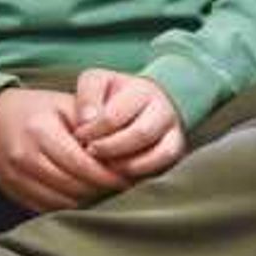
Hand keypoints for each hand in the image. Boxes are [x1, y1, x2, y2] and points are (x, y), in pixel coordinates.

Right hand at [0, 85, 120, 210]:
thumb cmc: (38, 110)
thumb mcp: (64, 106)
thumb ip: (92, 127)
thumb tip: (121, 153)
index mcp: (40, 130)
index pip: (82, 164)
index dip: (108, 175)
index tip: (127, 178)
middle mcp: (24, 156)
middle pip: (72, 186)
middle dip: (101, 190)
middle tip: (121, 188)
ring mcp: (14, 177)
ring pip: (61, 203)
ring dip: (86, 201)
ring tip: (104, 192)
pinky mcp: (10, 191)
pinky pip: (46, 209)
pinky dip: (68, 206)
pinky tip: (82, 197)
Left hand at [68, 68, 185, 181]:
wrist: (142, 104)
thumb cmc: (114, 96)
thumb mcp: (97, 83)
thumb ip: (88, 95)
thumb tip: (87, 120)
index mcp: (142, 90)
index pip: (115, 116)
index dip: (93, 131)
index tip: (78, 136)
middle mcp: (164, 109)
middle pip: (140, 134)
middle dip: (109, 148)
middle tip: (90, 151)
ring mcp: (174, 130)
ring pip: (160, 152)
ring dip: (127, 164)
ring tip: (105, 163)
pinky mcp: (176, 150)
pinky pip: (163, 166)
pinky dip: (140, 172)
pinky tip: (120, 171)